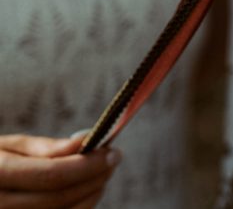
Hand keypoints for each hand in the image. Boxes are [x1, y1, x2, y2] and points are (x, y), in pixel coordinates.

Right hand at [0, 134, 120, 207]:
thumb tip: (85, 141)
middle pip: (58, 199)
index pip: (50, 175)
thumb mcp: (9, 146)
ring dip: (90, 195)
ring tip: (103, 174)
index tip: (113, 150)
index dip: (87, 164)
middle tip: (115, 159)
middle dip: (94, 178)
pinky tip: (88, 192)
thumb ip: (46, 147)